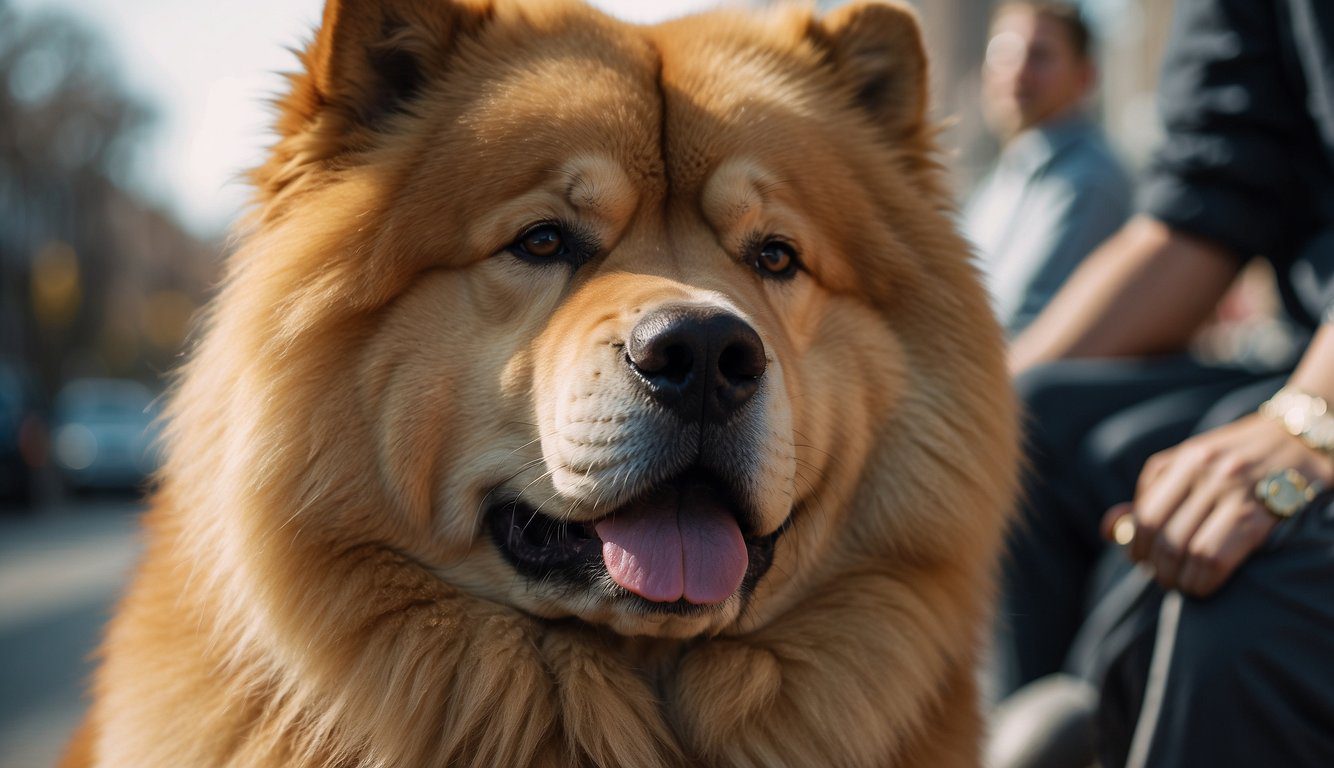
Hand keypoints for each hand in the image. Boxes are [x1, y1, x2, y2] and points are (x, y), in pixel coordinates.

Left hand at [1102, 413, 1333, 596]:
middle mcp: (1205, 470)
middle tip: (1163, 578)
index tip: (1141, 561)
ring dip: (1178, 578)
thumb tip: (1107, 530)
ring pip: (1185, 548)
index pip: (1144, 513)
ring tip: (1182, 584)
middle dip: (1156, 566)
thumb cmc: (1244, 458)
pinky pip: (1214, 556)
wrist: (1306, 438)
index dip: (1135, 546)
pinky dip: (1202, 579)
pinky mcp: (1259, 512)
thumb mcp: (1194, 463)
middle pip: (1161, 534)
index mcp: (1186, 458)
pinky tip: (1203, 585)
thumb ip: (1153, 493)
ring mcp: (1232, 490)